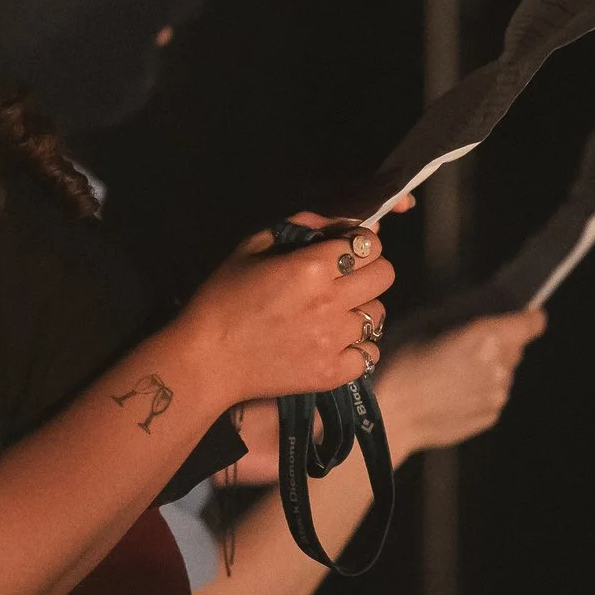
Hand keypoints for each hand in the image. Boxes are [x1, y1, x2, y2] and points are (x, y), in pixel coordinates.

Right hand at [169, 213, 394, 409]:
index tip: (346, 250)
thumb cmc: (223, 297)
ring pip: (379, 314)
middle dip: (370, 269)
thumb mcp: (251, 247)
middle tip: (346, 278)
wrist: (208, 359)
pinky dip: (359, 347)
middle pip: (386, 275)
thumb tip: (340, 222)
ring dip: (362, 308)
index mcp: (311, 267)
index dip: (360, 243)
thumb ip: (299, 226)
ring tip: (336, 313)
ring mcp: (335, 341)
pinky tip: (335, 342)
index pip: (369, 244)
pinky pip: (371, 353)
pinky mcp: (333, 372)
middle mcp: (331, 302)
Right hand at [377, 309, 546, 458]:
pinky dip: (478, 390)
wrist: (387, 414)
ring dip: (488, 368)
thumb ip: (462, 313)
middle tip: (464, 345)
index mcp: (487, 337)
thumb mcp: (425, 321)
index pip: (532, 323)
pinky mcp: (490, 417)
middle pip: (516, 348)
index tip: (521, 314)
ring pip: (503, 373)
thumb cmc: (398, 360)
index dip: (527, 317)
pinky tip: (449, 392)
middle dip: (499, 343)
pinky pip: (492, 395)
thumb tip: (484, 305)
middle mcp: (500, 367)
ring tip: (451, 372)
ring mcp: (497, 395)